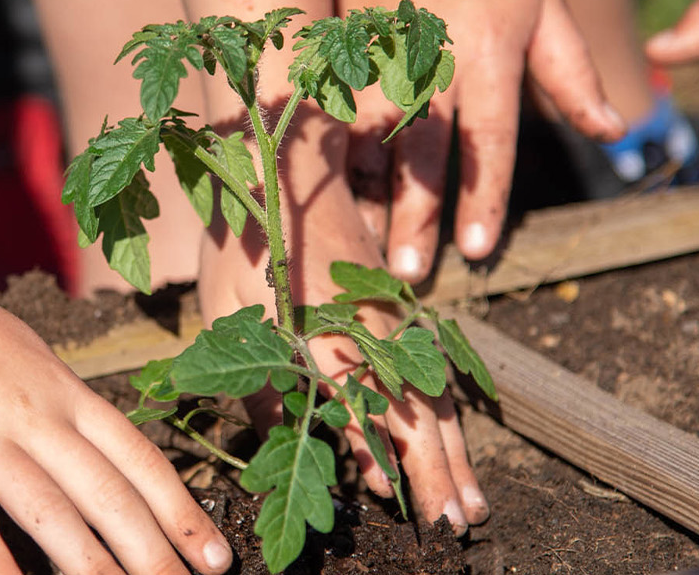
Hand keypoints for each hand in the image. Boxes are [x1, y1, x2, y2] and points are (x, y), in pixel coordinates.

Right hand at [0, 244, 231, 574]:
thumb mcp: (16, 351)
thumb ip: (51, 400)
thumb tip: (86, 441)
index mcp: (60, 386)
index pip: (137, 457)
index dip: (181, 511)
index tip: (216, 555)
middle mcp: (33, 412)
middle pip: (108, 493)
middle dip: (156, 553)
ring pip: (52, 512)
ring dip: (93, 568)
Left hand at [196, 110, 488, 533]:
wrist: (290, 170)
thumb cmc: (243, 250)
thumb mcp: (227, 318)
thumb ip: (259, 387)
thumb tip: (292, 448)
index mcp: (321, 328)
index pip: (359, 403)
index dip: (377, 455)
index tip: (391, 500)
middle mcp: (370, 327)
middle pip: (414, 409)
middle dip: (437, 473)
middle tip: (454, 527)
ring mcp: (395, 319)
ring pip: (435, 396)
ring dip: (455, 455)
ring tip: (470, 506)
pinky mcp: (402, 312)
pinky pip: (434, 374)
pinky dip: (449, 418)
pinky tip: (457, 450)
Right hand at [336, 0, 622, 279]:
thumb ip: (572, 71)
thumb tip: (616, 130)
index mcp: (485, 50)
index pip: (486, 141)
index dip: (481, 199)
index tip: (477, 251)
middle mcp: (426, 56)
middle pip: (417, 153)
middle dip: (411, 218)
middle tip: (405, 275)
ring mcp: (372, 49)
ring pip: (359, 136)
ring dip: (360, 193)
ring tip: (357, 242)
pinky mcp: (332, 39)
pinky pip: (326, 106)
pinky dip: (326, 149)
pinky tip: (325, 186)